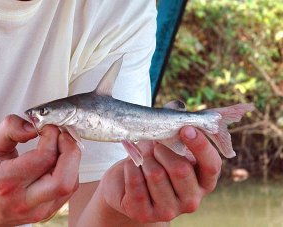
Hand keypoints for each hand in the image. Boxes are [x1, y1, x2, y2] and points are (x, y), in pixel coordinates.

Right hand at [0, 115, 80, 225]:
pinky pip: (70, 189)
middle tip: (63, 137)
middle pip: (64, 180)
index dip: (52, 136)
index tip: (48, 127)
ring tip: (59, 147)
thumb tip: (34, 125)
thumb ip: (11, 129)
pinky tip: (58, 161)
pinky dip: (70, 171)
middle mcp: (24, 201)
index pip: (44, 158)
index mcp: (6, 182)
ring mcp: (38, 210)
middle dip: (71, 151)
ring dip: (72, 160)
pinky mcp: (47, 212)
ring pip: (71, 185)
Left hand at [97, 126, 221, 224]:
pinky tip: (132, 169)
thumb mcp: (167, 145)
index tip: (186, 128)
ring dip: (144, 159)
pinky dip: (130, 167)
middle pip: (180, 169)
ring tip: (142, 160)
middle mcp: (191, 200)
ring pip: (155, 173)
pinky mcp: (144, 214)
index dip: (200, 145)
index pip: (211, 164)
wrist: (127, 184)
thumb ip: (175, 127)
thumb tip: (177, 107)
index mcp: (203, 182)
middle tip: (153, 147)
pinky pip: (135, 180)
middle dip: (162, 151)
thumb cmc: (153, 161)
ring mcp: (168, 211)